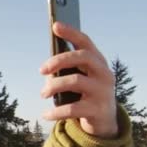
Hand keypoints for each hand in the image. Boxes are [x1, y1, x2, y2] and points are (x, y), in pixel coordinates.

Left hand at [40, 22, 117, 138]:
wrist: (104, 121)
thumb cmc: (85, 93)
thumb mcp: (80, 78)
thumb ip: (67, 70)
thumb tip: (46, 68)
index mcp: (98, 62)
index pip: (86, 42)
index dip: (71, 33)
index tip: (55, 26)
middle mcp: (104, 73)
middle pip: (82, 57)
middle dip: (59, 60)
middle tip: (41, 70)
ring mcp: (103, 91)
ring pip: (75, 81)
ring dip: (53, 86)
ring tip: (43, 93)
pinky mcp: (97, 110)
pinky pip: (72, 109)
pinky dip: (55, 112)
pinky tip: (46, 114)